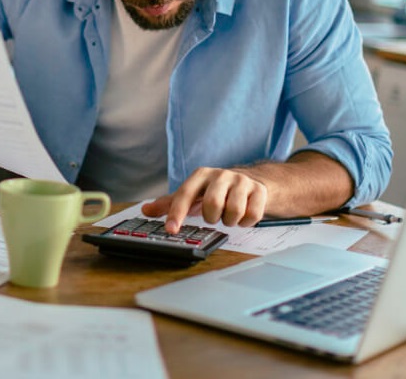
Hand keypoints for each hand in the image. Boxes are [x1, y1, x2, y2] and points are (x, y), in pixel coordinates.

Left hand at [141, 167, 267, 232]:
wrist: (253, 182)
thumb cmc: (217, 191)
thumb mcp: (193, 194)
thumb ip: (170, 204)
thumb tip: (145, 210)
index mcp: (201, 175)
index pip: (185, 194)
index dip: (176, 213)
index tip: (170, 230)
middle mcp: (221, 175)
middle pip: (213, 204)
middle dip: (212, 217)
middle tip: (214, 216)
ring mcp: (242, 181)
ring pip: (234, 212)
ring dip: (229, 221)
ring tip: (229, 215)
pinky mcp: (259, 190)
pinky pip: (252, 215)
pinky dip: (246, 222)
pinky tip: (243, 215)